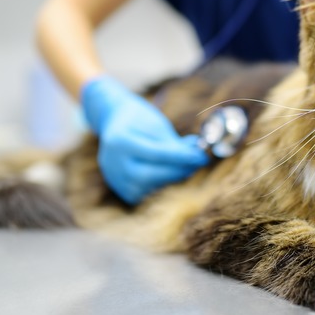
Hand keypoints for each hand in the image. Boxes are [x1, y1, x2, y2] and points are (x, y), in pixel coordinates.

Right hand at [81, 76, 209, 203]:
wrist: (115, 121)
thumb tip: (198, 156)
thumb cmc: (140, 120)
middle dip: (178, 171)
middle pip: (150, 175)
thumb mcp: (157, 125)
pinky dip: (159, 186)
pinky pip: (144, 194)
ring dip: (171, 179)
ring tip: (184, 167)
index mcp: (120, 141)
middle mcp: (112, 162)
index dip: (183, 158)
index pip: (157, 154)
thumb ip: (175, 143)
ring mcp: (113, 177)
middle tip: (197, 164)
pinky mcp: (118, 187)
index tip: (202, 157)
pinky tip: (167, 174)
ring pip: (148, 188)